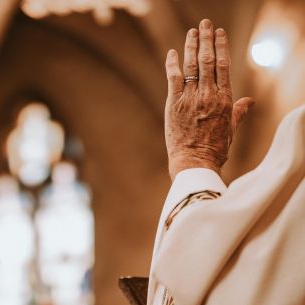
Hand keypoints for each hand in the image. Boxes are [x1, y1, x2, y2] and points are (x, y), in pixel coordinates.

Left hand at [165, 19, 254, 179]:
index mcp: (225, 99)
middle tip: (205, 23)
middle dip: (206, 39)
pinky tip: (172, 52)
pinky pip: (173, 78)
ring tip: (192, 31)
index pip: (223, 65)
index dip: (220, 46)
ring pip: (191, 66)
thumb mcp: (231, 129)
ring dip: (191, 46)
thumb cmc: (214, 149)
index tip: (219, 33)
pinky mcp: (173, 105)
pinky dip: (172, 64)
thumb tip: (249, 102)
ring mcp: (190, 99)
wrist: (195, 162)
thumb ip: (238, 111)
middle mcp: (208, 95)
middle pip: (207, 60)